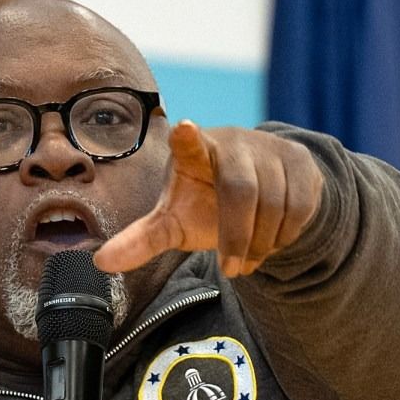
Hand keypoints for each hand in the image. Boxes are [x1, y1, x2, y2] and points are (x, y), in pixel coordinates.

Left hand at [95, 120, 323, 276]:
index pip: (189, 142)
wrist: (262, 191)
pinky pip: (301, 206)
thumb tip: (99, 263)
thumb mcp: (173, 222)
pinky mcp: (300, 161)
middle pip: (240, 191)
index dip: (188, 137)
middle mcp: (233, 143)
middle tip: (230, 270)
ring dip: (261, 243)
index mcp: (193, 152)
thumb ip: (141, 240)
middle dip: (236, 237)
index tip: (184, 129)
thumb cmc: (205, 203)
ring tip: (248, 259)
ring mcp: (270, 149)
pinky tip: (273, 242)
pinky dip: (286, 235)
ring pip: (274, 204)